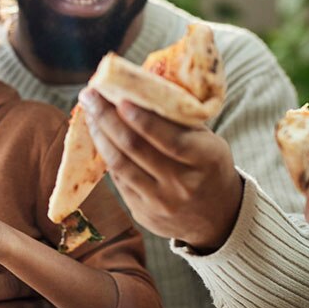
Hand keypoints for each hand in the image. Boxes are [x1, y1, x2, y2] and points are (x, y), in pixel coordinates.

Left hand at [79, 87, 243, 252]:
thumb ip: (181, 121)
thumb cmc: (210, 168)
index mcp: (205, 159)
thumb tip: (142, 89)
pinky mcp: (143, 213)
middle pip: (135, 147)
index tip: (119, 97)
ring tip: (90, 114)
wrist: (218, 217)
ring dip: (100, 135)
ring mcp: (161, 202)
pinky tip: (100, 137)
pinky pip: (119, 180)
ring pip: (120, 164)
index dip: (141, 118)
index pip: (169, 138)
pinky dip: (107, 156)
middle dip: (108, 117)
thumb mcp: (209, 142)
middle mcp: (182, 184)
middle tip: (91, 95)